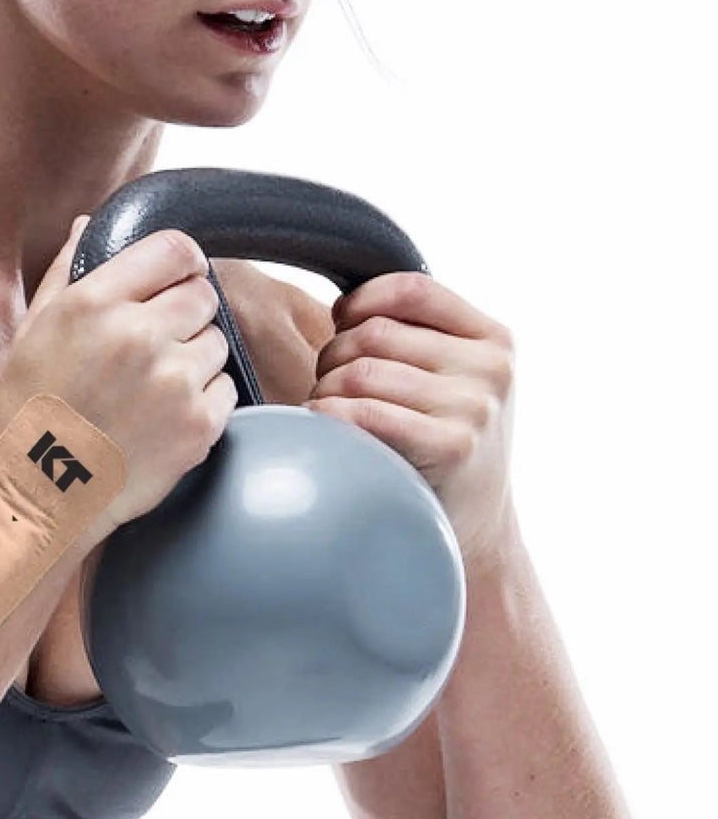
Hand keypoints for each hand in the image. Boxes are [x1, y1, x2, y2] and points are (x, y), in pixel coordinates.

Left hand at [304, 271, 521, 571]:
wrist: (474, 529)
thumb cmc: (443, 441)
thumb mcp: (453, 378)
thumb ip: (417, 334)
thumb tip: (341, 304)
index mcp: (493, 339)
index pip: (409, 289)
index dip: (360, 302)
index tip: (341, 327)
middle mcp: (491, 369)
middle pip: (373, 333)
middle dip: (333, 356)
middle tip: (330, 386)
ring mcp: (475, 408)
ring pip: (359, 371)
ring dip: (325, 390)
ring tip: (330, 412)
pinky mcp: (450, 448)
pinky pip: (362, 413)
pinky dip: (328, 417)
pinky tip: (325, 430)